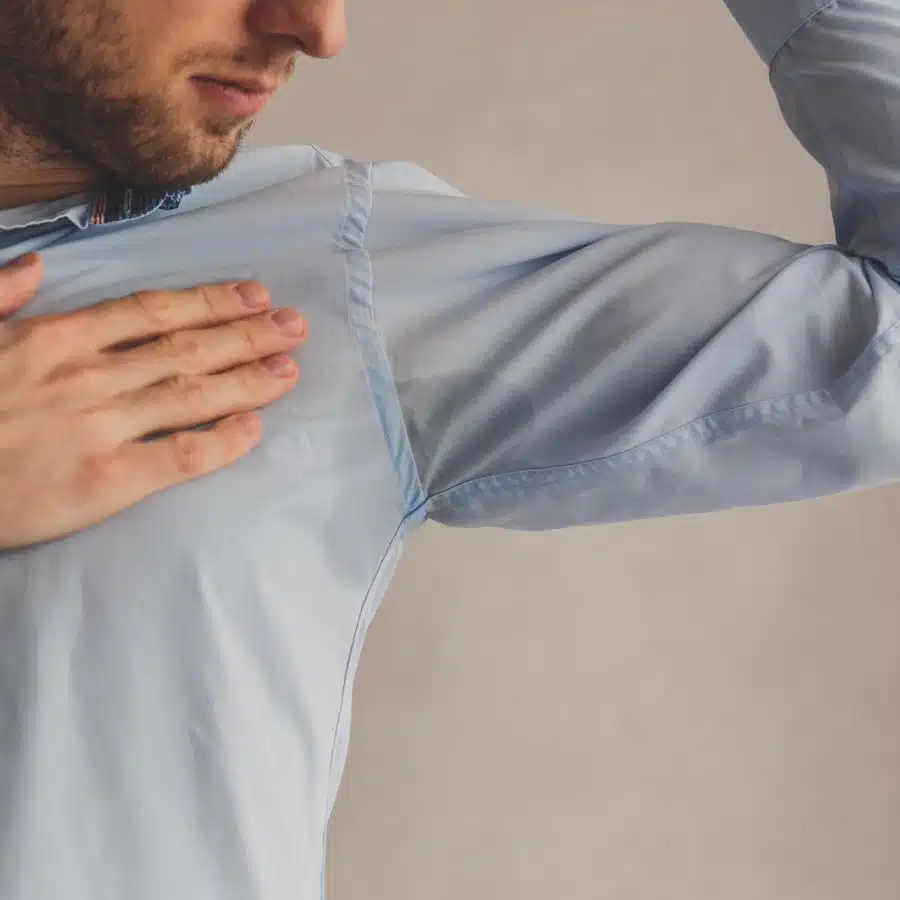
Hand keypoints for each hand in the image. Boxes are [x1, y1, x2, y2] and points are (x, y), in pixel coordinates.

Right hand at [0, 253, 307, 548]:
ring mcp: (101, 426)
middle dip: (247, 334)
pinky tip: (254, 429)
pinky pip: (180, 455)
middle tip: (296, 326)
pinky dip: (222, 440)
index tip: (254, 294)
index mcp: (57, 339)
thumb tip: (40, 265)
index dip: (210, 301)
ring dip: (248, 379)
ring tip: (290, 368)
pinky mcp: (107, 480)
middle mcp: (89, 375)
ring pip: (192, 394)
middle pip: (186, 348)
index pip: (153, 312)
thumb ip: (1, 294)